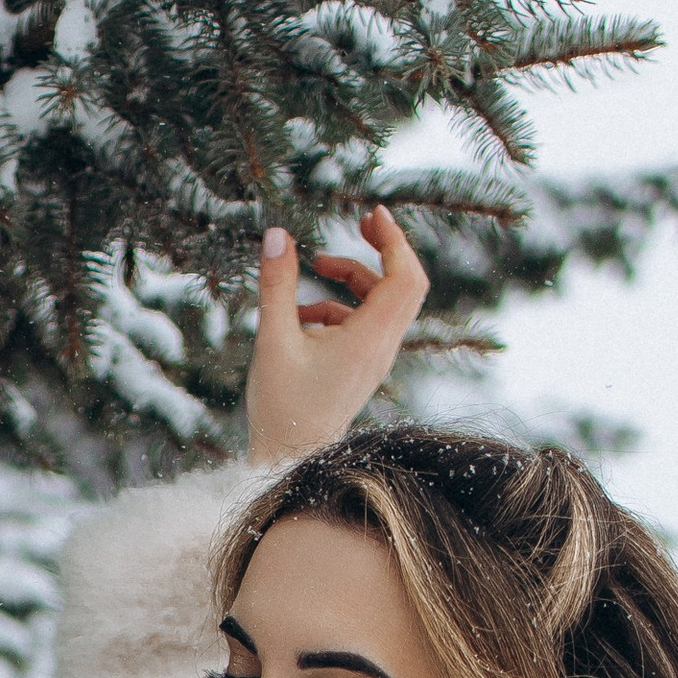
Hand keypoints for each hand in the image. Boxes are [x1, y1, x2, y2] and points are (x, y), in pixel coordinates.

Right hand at [241, 204, 428, 465]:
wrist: (290, 464)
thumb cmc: (283, 410)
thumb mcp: (272, 341)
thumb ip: (277, 285)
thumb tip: (278, 235)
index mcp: (370, 339)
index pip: (404, 276)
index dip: (394, 239)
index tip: (370, 213)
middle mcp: (380, 348)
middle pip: (403, 285)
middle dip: (383, 249)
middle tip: (359, 223)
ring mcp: (372, 360)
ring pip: (380, 303)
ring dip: (353, 278)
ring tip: (313, 267)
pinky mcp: (359, 368)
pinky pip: (362, 323)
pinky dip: (339, 307)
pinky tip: (300, 314)